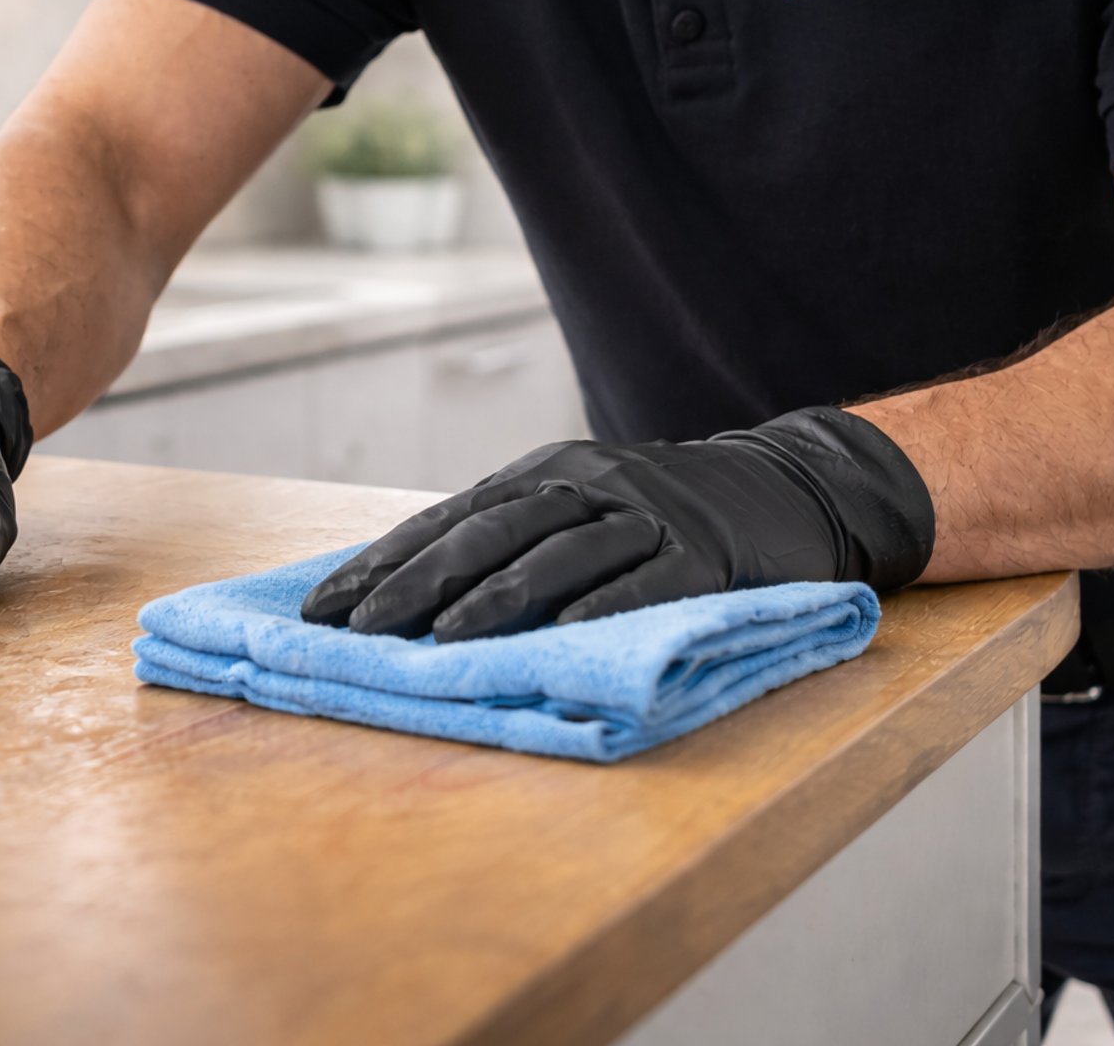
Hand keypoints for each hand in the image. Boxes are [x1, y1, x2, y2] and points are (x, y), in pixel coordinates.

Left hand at [301, 407, 933, 641]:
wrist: (789, 489)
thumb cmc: (660, 513)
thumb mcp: (582, 505)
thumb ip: (513, 538)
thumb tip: (409, 593)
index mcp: (548, 473)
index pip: (449, 519)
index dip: (385, 561)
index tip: (324, 606)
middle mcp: (590, 484)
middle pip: (488, 535)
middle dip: (414, 583)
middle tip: (356, 628)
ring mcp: (648, 516)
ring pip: (556, 557)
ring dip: (491, 599)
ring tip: (437, 639)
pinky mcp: (704, 555)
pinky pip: (644, 585)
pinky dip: (600, 608)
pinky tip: (557, 636)